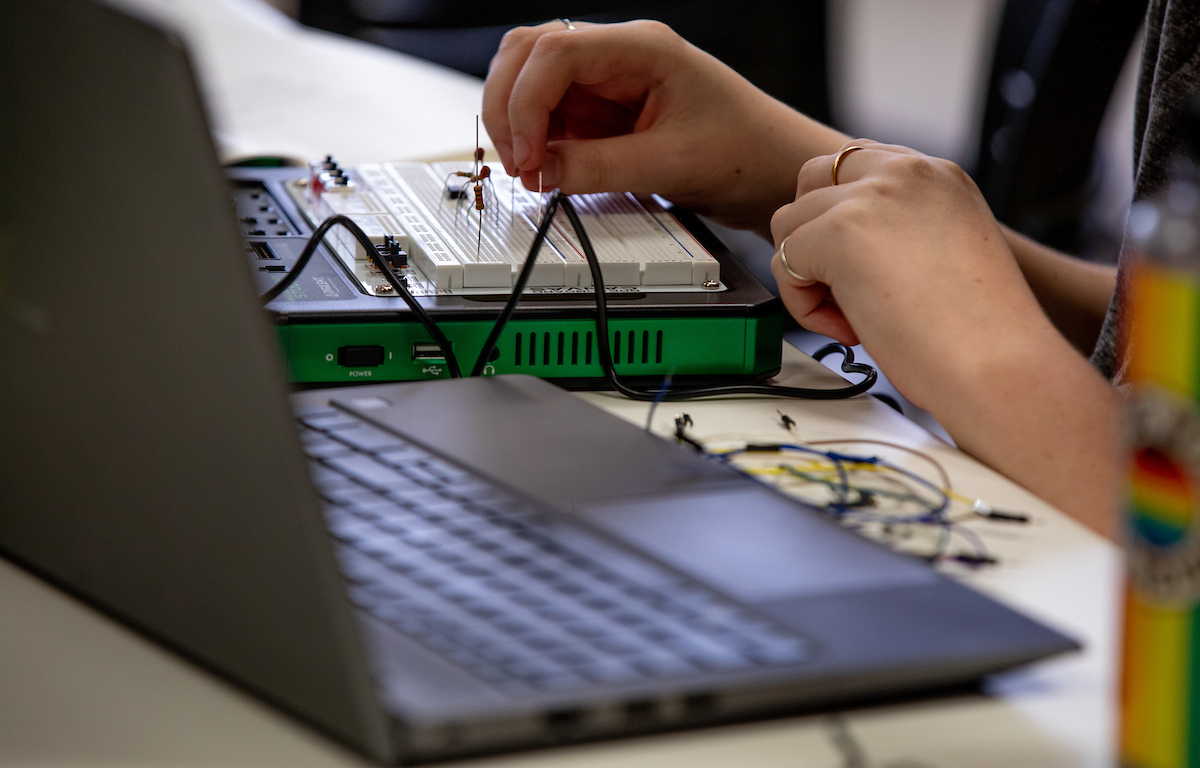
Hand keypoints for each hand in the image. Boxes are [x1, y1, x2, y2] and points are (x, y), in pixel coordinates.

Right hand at [482, 19, 844, 232]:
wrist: (774, 171)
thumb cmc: (746, 152)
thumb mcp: (672, 165)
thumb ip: (600, 168)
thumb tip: (540, 172)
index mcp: (643, 47)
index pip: (555, 51)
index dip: (525, 103)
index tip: (526, 156)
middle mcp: (619, 54)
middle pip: (528, 53)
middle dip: (509, 107)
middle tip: (517, 164)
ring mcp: (607, 80)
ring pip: (529, 78)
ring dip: (516, 121)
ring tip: (529, 169)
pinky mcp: (602, 111)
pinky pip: (548, 113)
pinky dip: (533, 138)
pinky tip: (544, 168)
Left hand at [769, 141, 1048, 405]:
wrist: (999, 366)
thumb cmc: (980, 334)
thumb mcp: (945, 252)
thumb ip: (899, 230)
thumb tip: (848, 246)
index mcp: (938, 175)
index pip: (856, 166)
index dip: (840, 218)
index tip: (858, 266)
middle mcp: (907, 173)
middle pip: (812, 180)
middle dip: (813, 237)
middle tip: (848, 292)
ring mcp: (873, 196)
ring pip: (789, 223)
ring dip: (808, 276)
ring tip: (855, 317)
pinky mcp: (841, 231)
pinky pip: (783, 260)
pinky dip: (803, 304)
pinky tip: (850, 327)